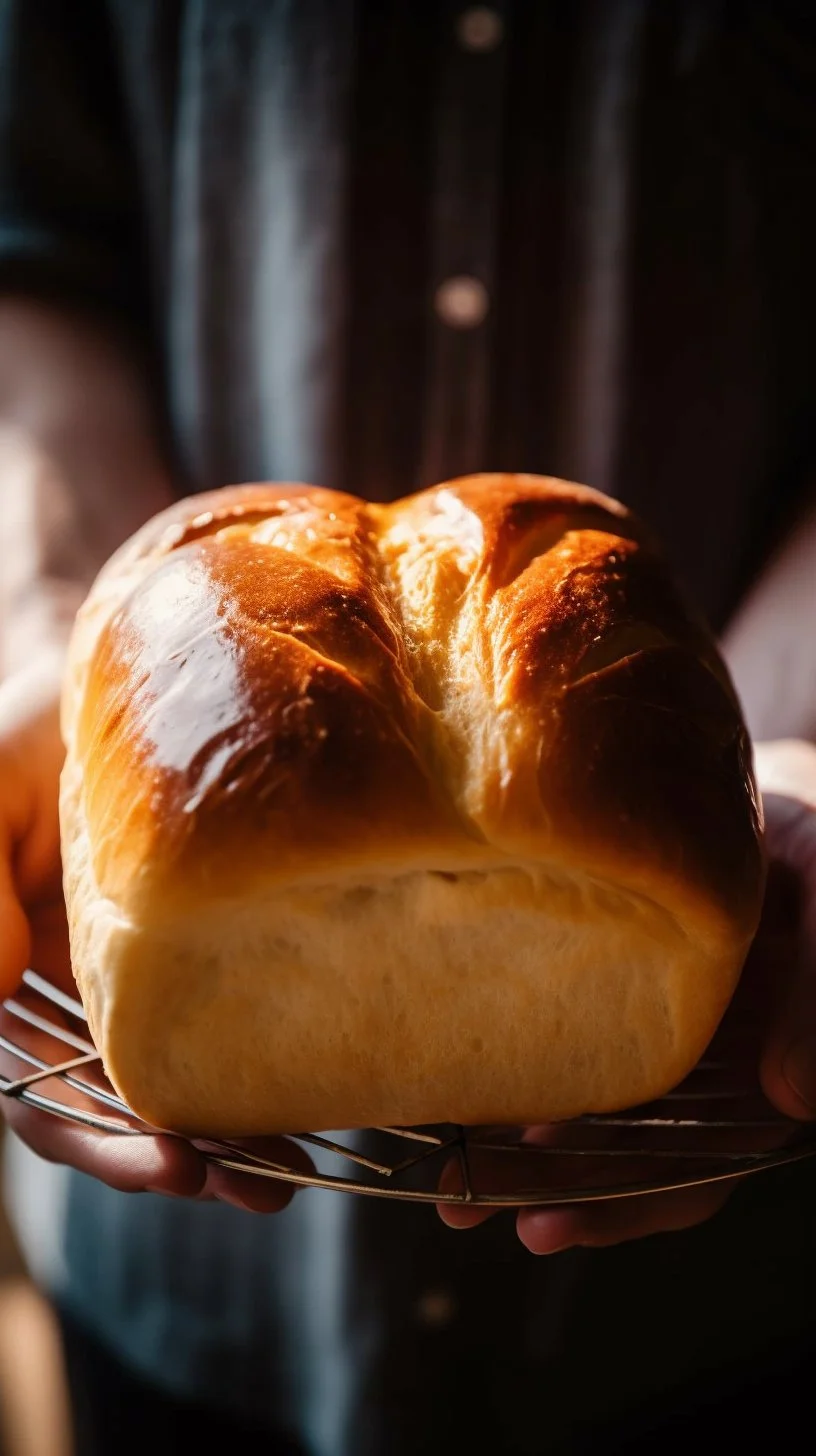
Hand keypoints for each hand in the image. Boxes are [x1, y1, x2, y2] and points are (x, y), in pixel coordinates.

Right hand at [0, 654, 305, 1210]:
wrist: (109, 676)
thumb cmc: (30, 730)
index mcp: (4, 986)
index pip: (33, 1091)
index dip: (87, 1136)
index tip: (160, 1164)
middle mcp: (67, 1001)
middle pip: (109, 1110)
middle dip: (168, 1160)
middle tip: (242, 1186)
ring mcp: (137, 985)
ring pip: (173, 1085)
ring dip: (223, 1140)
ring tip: (287, 1173)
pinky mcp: (202, 957)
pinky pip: (230, 1025)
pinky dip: (260, 1070)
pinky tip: (313, 1095)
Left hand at [439, 738, 815, 1251]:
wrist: (755, 811)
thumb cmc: (815, 859)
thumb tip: (792, 1100)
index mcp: (756, 1082)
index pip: (696, 1170)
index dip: (629, 1207)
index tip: (554, 1227)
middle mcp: (701, 1074)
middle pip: (622, 1157)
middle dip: (549, 1191)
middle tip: (468, 1208)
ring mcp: (652, 1038)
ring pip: (585, 1114)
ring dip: (519, 1151)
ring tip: (449, 1183)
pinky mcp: (610, 997)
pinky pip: (562, 1046)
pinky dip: (516, 1075)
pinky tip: (460, 1091)